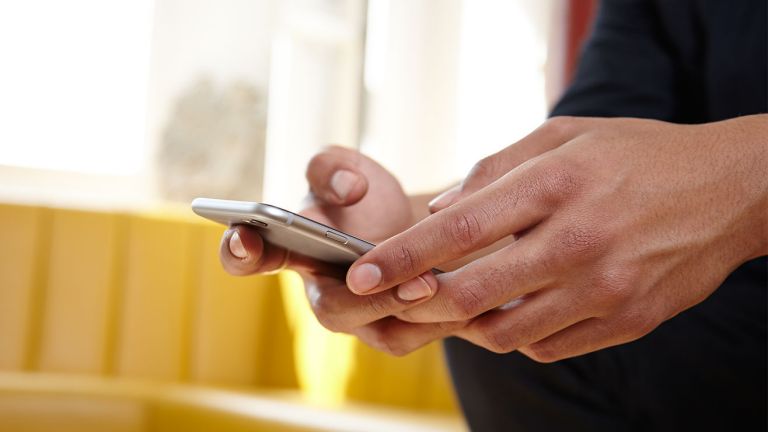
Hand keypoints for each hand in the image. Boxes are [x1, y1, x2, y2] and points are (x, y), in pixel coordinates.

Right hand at [219, 146, 438, 346]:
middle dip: (368, 296)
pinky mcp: (397, 333)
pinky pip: (417, 336)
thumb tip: (348, 188)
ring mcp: (361, 320)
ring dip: (411, 309)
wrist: (410, 225)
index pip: (250, 258)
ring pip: (382, 332)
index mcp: (292, 250)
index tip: (243, 236)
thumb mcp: (347, 168)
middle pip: (333, 309)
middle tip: (406, 276)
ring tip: (436, 282)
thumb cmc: (366, 198)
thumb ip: (333, 167)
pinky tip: (468, 299)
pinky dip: (443, 319)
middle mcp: (322, 293)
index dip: (239, 252)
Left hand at [344, 115, 767, 360]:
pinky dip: (515, 335)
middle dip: (419, 302)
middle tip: (396, 299)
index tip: (360, 277)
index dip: (401, 257)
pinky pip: (547, 347)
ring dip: (467, 323)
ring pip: (505, 332)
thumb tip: (439, 212)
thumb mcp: (564, 136)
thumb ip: (495, 170)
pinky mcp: (627, 321)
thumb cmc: (635, 156)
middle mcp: (579, 240)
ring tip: (458, 301)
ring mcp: (606, 288)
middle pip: (473, 292)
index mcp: (556, 183)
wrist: (727, 190)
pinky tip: (513, 311)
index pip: (460, 230)